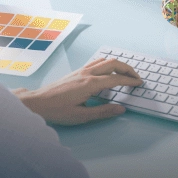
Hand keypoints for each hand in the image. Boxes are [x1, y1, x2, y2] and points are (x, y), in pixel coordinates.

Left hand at [15, 58, 142, 124]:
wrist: (37, 102)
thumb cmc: (57, 110)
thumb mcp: (82, 116)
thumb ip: (103, 112)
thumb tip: (121, 109)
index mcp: (90, 84)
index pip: (116, 79)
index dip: (130, 81)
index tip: (139, 84)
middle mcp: (87, 74)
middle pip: (113, 63)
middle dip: (128, 69)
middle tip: (137, 77)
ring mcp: (81, 70)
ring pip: (105, 60)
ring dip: (118, 65)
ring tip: (126, 74)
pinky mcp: (77, 72)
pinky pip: (96, 62)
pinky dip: (108, 64)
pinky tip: (108, 72)